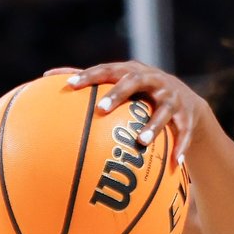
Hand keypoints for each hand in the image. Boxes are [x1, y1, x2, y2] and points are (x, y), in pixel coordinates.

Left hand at [47, 61, 205, 158]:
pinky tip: (175, 163)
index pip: (107, 70)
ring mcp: (171, 97)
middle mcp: (152, 80)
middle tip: (102, 109)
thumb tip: (46, 76)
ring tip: (141, 142)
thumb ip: (87, 81)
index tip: (70, 85)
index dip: (89, 76)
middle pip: (135, 82)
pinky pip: (184, 132)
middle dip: (119, 94)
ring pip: (163, 110)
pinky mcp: (187, 115)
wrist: (184, 100)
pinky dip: (181, 146)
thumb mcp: (117, 84)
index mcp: (130, 72)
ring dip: (153, 125)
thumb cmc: (138, 93)